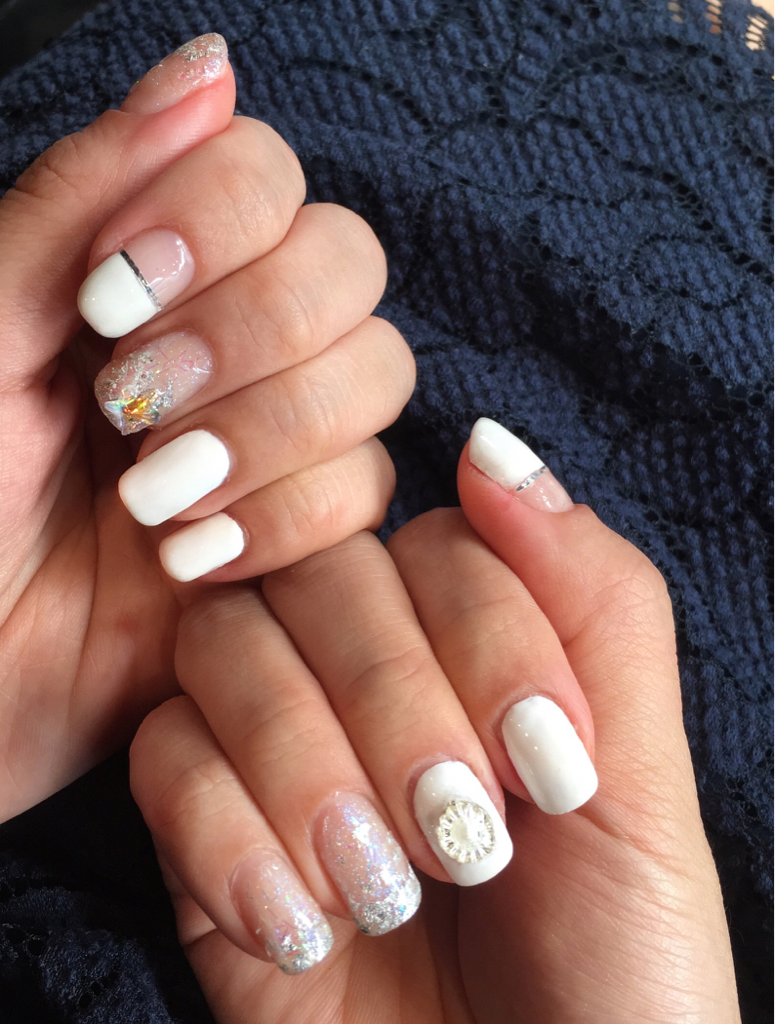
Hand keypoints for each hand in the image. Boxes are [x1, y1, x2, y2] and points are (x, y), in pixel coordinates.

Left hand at [0, 34, 412, 819]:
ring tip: (153, 497)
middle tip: (135, 402)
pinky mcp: (314, 529)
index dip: (217, 221)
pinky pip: (367, 494)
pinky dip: (280, 522)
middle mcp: (241, 334)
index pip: (269, 172)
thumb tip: (208, 68)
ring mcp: (286, 433)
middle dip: (246, 336)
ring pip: (378, 375)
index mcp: (161, 268)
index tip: (113, 294)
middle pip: (349, 265)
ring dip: (267, 433)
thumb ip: (85, 194)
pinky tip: (191, 562)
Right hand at [130, 419, 739, 1022]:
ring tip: (386, 885)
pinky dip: (230, 838)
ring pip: (226, 645)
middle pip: (322, 579)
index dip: (487, 633)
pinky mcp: (203, 826)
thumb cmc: (610, 974)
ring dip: (308, 766)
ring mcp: (276, 744)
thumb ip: (595, 598)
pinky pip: (163, 758)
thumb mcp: (643, 780)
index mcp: (470, 648)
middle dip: (395, 704)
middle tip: (467, 834)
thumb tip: (492, 446)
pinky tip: (306, 928)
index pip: (437, 542)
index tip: (554, 765)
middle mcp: (366, 674)